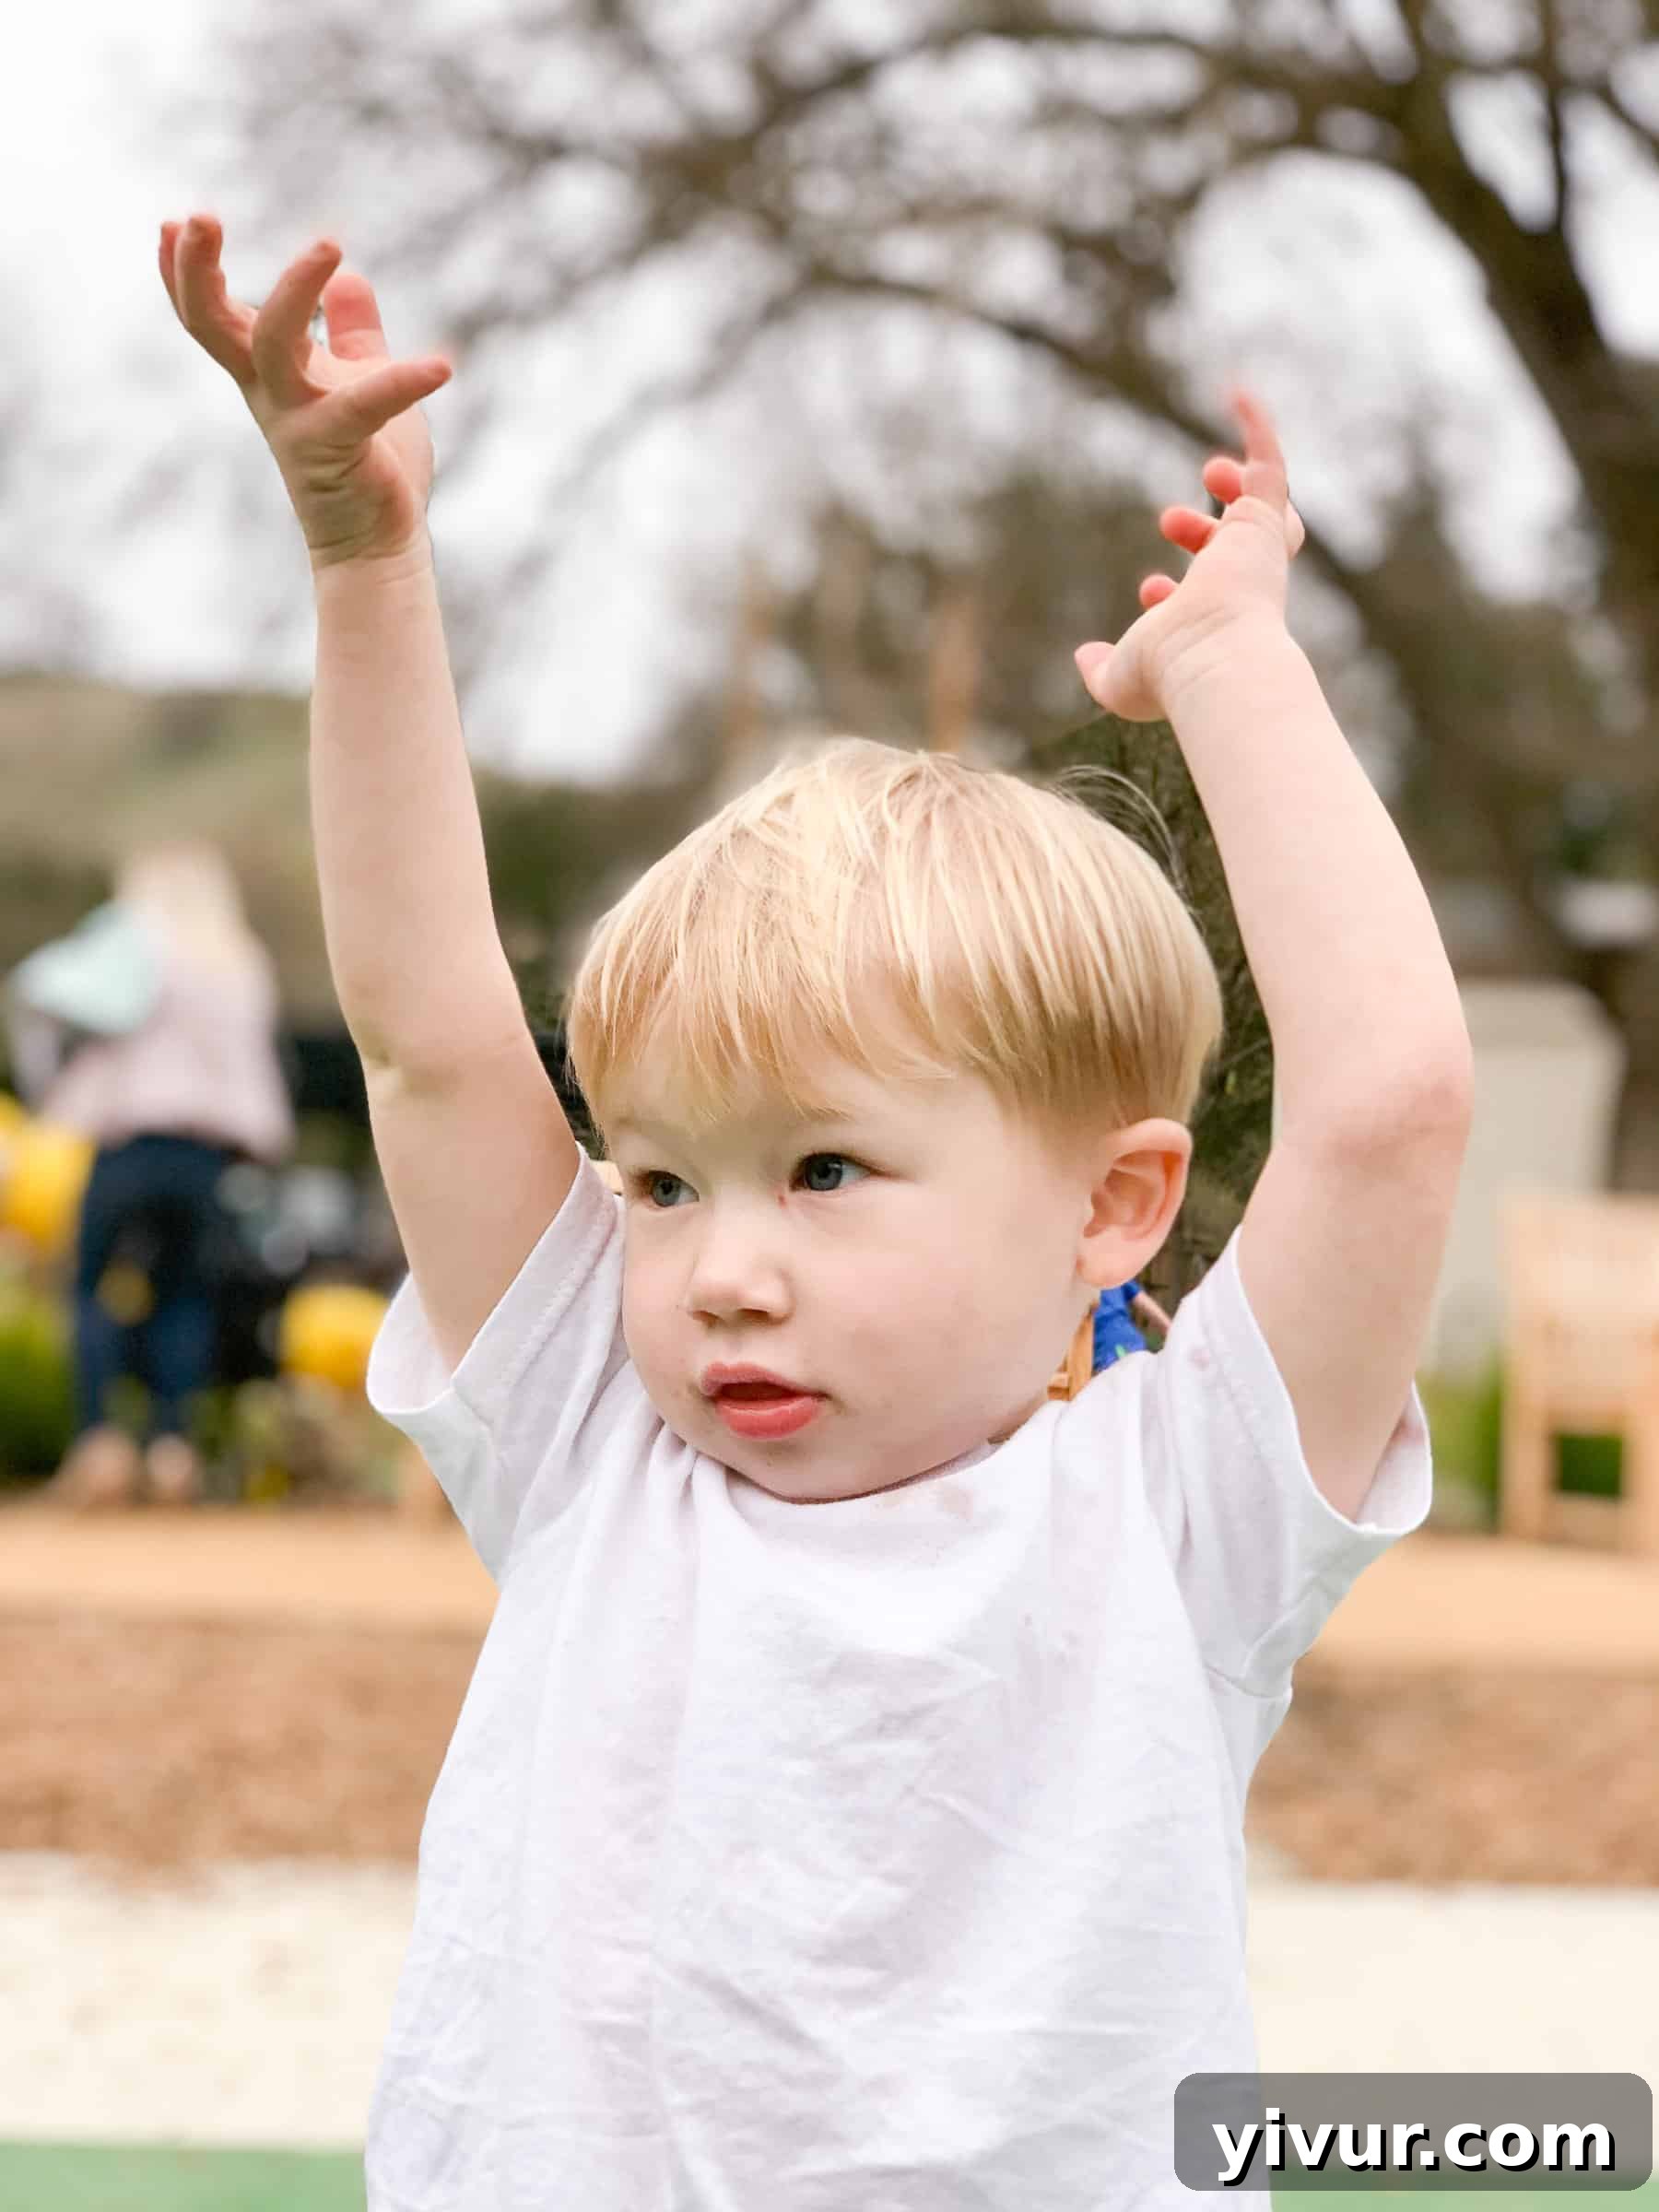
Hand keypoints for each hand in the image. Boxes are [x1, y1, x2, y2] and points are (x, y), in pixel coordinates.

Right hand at [158, 213, 452, 575]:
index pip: (211, 317)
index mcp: (268, 374)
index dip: (186, 273)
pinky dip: (404, 380)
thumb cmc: (367, 463)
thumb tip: (351, 279)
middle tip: (198, 215)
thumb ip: (353, 331)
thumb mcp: (358, 379)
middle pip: (212, 325)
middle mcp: (271, 393)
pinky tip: (442, 366)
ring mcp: (298, 421)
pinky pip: (366, 403)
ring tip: (330, 246)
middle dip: (197, 271)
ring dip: (295, 292)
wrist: (379, 543)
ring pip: (273, 346)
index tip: (174, 223)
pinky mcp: (338, 447)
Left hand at [1073, 390, 1305, 722]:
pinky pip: (1272, 466)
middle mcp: (1242, 590)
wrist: (1211, 658)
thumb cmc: (1169, 675)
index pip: (1201, 602)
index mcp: (1215, 626)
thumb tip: (1084, 657)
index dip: (1170, 596)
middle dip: (1200, 534)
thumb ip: (1100, 670)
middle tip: (1169, 521)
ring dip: (1236, 488)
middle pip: (1234, 551)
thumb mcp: (1120, 683)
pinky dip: (1258, 428)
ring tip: (1212, 468)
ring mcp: (1258, 557)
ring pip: (1264, 512)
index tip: (1148, 592)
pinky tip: (1237, 390)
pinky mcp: (1266, 525)